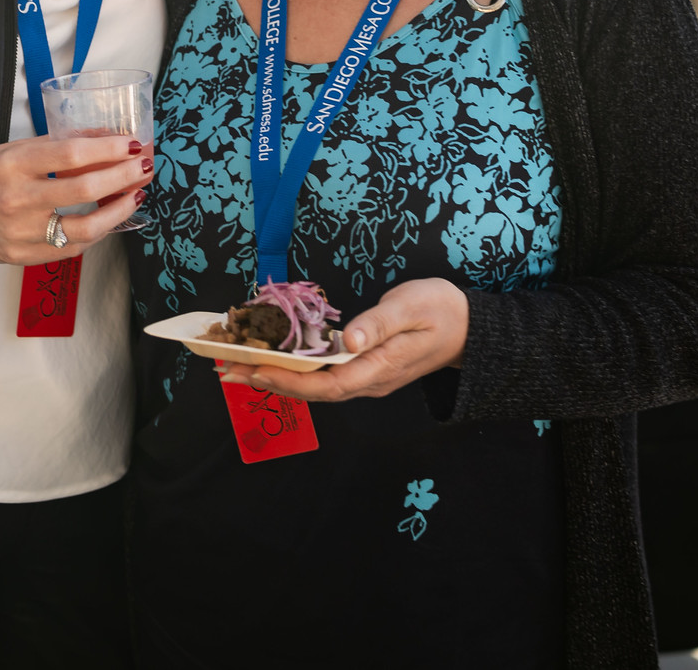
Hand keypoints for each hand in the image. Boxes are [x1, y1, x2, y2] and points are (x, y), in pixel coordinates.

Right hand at [0, 134, 149, 264]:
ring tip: (136, 195)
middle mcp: (18, 200)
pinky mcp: (24, 256)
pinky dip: (97, 233)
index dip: (107, 148)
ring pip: (86, 226)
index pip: (70, 154)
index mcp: (12, 165)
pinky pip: (71, 248)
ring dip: (119, 210)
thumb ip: (46, 148)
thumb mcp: (4, 150)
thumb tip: (93, 138)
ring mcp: (22, 232)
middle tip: (143, 166)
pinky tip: (110, 219)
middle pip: (85, 188)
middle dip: (122, 176)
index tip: (130, 143)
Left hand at [216, 277, 468, 402]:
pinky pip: (323, 377)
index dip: (289, 381)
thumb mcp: (412, 306)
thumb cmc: (441, 310)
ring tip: (239, 367)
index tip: (255, 370)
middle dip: (270, 382)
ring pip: (316, 387)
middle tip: (228, 371)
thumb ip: (379, 323)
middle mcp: (369, 381)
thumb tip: (348, 339)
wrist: (469, 328)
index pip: (327, 385)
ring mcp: (366, 378)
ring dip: (277, 378)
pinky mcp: (364, 369)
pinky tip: (273, 360)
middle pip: (314, 392)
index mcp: (379, 368)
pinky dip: (294, 371)